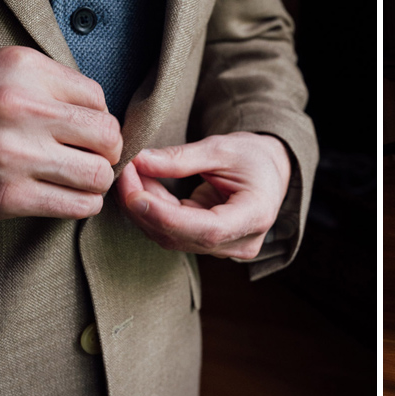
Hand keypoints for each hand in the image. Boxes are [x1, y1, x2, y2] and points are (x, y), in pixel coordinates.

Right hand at [0, 46, 121, 222]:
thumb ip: (42, 80)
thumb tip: (97, 106)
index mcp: (20, 69)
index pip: (96, 97)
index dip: (97, 117)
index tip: (85, 131)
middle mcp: (20, 106)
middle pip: (107, 134)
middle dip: (107, 150)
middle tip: (94, 157)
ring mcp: (15, 153)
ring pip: (98, 173)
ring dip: (97, 181)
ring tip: (82, 179)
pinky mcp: (8, 195)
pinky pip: (78, 205)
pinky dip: (84, 205)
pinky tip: (70, 198)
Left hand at [115, 132, 291, 258]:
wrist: (269, 171)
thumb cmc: (254, 157)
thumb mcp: (223, 148)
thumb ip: (182, 158)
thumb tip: (140, 162)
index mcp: (256, 216)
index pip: (207, 229)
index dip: (166, 217)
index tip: (134, 195)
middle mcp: (241, 241)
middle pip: (183, 236)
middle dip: (146, 206)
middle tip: (125, 172)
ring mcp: (224, 247)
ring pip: (171, 237)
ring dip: (145, 208)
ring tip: (132, 175)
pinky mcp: (207, 244)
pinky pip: (172, 232)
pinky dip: (153, 210)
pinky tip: (142, 187)